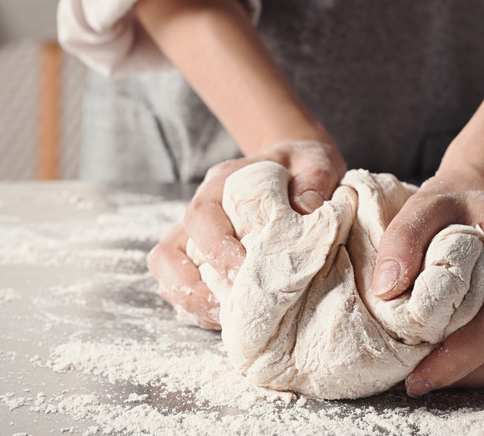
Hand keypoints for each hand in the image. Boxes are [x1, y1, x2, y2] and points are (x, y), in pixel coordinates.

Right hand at [148, 140, 346, 329]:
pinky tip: (230, 320)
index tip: (244, 275)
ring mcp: (196, 237)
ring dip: (192, 303)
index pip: (202, 216)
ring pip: (168, 274)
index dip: (217, 249)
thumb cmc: (302, 167)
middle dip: (193, 288)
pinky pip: (183, 288)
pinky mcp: (203, 259)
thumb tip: (308, 209)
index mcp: (223, 183)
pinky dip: (199, 308)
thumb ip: (315, 179)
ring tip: (229, 322)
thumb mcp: (315, 163)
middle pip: (170, 252)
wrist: (296, 169)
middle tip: (230, 310)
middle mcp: (202, 210)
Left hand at [369, 155, 483, 395]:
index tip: (418, 377)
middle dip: (467, 373)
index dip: (458, 359)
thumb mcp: (425, 203)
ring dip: (480, 371)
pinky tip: (461, 350)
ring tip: (437, 367)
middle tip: (422, 378)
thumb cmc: (460, 194)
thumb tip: (387, 290)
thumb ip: (403, 238)